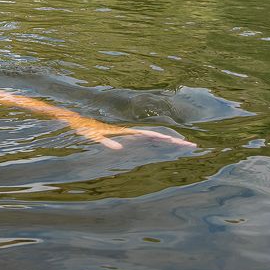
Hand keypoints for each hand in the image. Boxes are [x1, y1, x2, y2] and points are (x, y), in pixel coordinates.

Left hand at [66, 117, 195, 149]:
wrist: (78, 121)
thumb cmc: (85, 129)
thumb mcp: (94, 136)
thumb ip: (105, 142)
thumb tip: (118, 148)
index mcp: (127, 131)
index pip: (150, 135)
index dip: (165, 139)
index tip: (179, 143)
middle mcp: (131, 131)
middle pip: (157, 136)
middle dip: (173, 141)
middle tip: (192, 145)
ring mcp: (129, 134)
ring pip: (153, 137)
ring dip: (168, 141)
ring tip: (183, 145)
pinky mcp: (125, 136)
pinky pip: (145, 139)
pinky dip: (157, 142)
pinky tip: (163, 145)